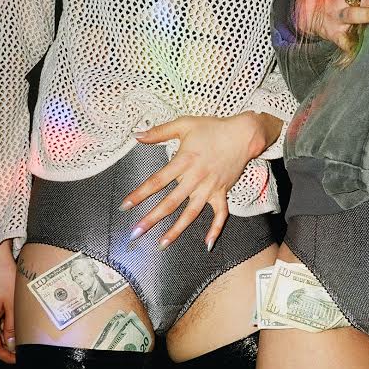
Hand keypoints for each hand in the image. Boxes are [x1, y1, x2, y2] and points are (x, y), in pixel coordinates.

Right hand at [0, 240, 16, 363]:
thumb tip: (12, 345)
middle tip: (21, 353)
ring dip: (3, 338)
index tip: (18, 360)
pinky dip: (1, 328)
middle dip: (5, 350)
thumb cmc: (5, 277)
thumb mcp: (13, 304)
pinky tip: (14, 325)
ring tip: (20, 340)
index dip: (5, 356)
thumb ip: (13, 326)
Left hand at [121, 112, 281, 249]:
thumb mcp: (184, 124)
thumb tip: (137, 135)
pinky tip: (207, 244)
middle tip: (136, 233)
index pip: (157, 181)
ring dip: (176, 230)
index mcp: (184, 161)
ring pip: (191, 214)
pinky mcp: (222, 192)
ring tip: (162, 244)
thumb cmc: (213, 128)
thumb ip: (159, 131)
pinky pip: (221, 215)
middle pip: (170, 202)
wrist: (243, 134)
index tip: (125, 206)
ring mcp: (210, 188)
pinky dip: (216, 229)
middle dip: (152, 219)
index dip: (140, 194)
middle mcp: (195, 178)